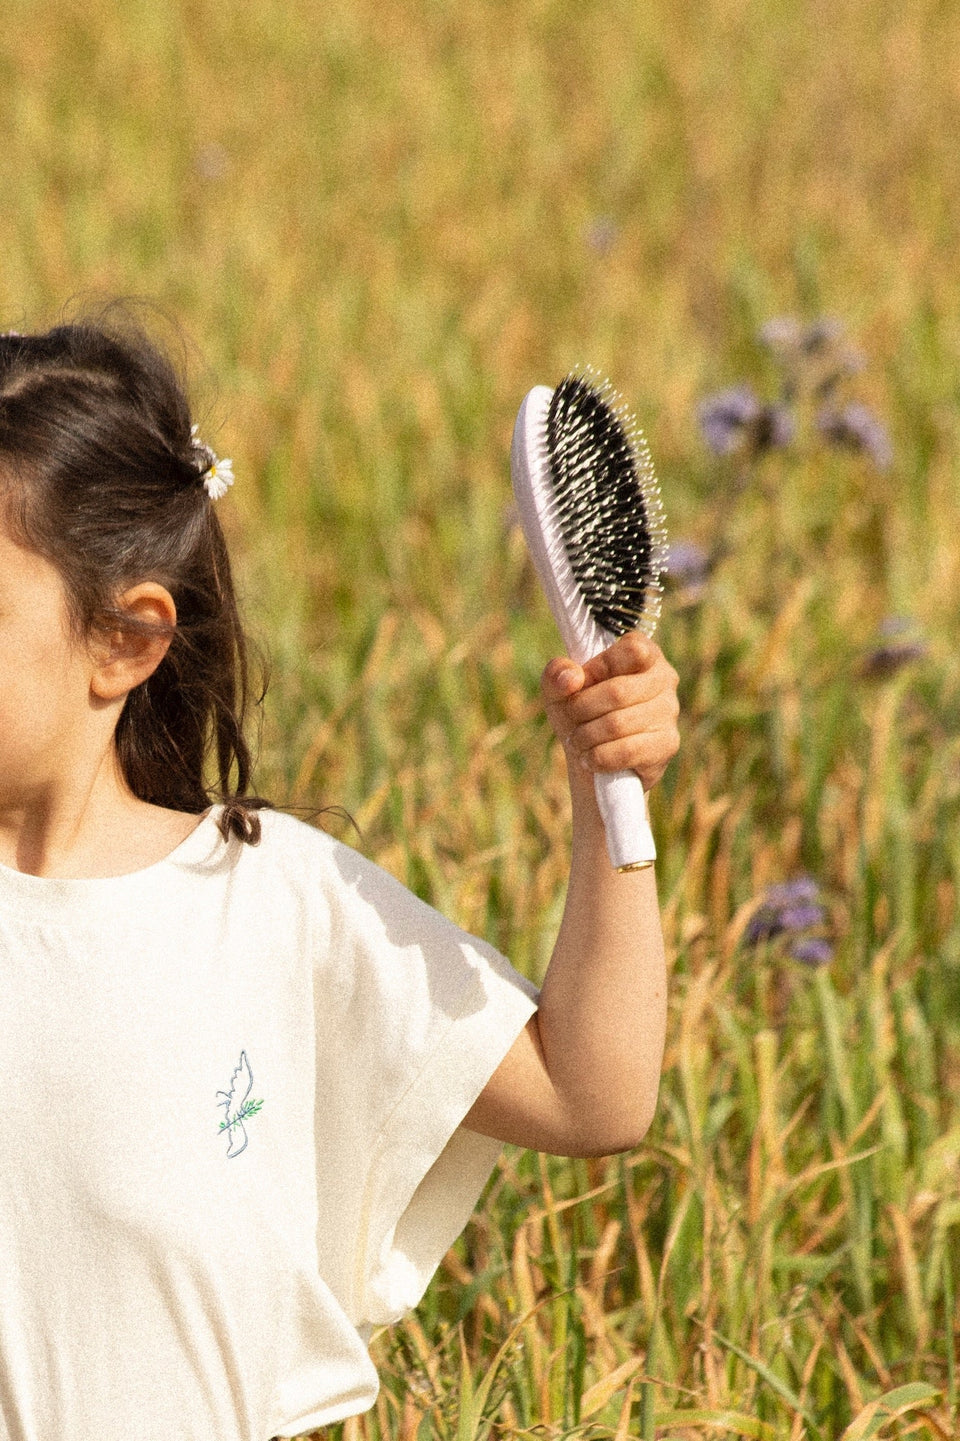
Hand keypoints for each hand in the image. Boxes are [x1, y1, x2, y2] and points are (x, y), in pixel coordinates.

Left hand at [541, 632, 679, 790]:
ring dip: (586, 736)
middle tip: (571, 719)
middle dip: (581, 709)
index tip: (582, 682)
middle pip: (618, 691)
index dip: (598, 668)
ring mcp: (669, 712)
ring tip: (578, 740)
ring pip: (618, 724)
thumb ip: (557, 673)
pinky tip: (590, 758)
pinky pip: (626, 751)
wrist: (594, 758)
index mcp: (644, 653)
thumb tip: (571, 678)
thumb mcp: (560, 689)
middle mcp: (664, 678)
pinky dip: (598, 757)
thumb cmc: (580, 712)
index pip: (632, 650)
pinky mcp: (667, 744)